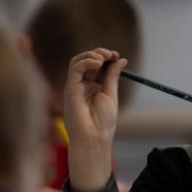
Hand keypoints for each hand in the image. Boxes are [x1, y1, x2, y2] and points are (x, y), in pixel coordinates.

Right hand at [63, 48, 125, 191]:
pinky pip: (75, 68)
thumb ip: (112, 76)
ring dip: (92, 55)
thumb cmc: (102, 122)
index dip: (107, 58)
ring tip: (104, 57)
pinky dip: (86, 61)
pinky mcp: (70, 88)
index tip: (117, 56)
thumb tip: (121, 59)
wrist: (93, 138)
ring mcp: (75, 86)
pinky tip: (98, 62)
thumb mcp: (111, 94)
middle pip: (87, 61)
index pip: (98, 65)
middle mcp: (83, 85)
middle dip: (100, 53)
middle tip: (112, 54)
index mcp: (94, 87)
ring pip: (78, 61)